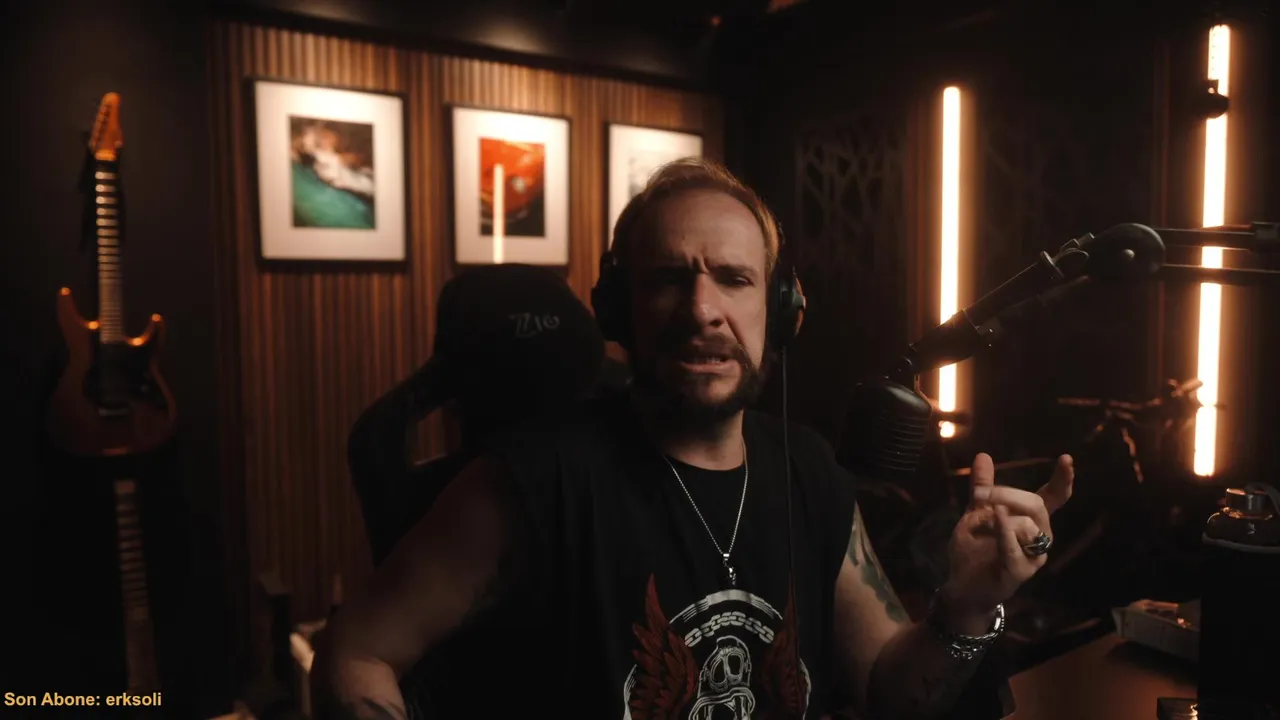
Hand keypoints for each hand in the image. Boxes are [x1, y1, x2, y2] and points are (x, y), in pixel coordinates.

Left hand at [940, 453, 1074, 629]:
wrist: (961, 586)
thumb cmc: (975, 550)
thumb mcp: (975, 514)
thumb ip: (983, 488)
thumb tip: (983, 456)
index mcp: (1031, 521)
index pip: (1054, 498)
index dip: (1062, 480)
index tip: (1067, 458)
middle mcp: (1039, 537)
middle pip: (1037, 505)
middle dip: (1007, 493)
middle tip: (978, 493)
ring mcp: (1033, 557)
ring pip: (1027, 524)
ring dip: (997, 516)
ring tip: (979, 524)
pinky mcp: (1021, 572)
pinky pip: (1015, 547)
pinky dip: (1004, 532)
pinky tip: (996, 521)